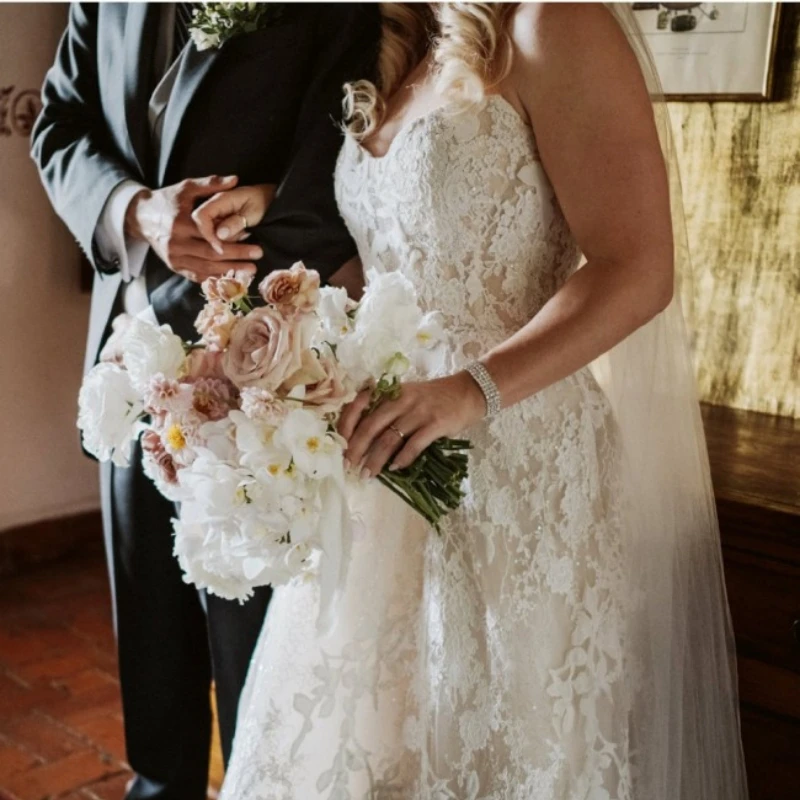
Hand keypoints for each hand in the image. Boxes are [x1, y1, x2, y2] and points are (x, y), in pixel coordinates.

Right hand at [125, 175, 262, 282]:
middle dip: (237, 257)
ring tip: (251, 270)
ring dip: (230, 271)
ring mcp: (174, 258)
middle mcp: (175, 243)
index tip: (252, 238)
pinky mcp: (174, 267)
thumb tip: (235, 180)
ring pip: (206, 269)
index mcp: (180, 223)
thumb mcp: (186, 187)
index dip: (232, 239)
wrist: (140, 217)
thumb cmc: (167, 200)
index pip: (210, 234)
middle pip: (211, 254)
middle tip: (257, 257)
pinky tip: (232, 279)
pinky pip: (197, 277)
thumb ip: (211, 184)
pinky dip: (215, 278)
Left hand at [338, 372, 485, 478]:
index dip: (347, 425)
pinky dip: (402, 458)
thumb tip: (362, 436)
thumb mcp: (406, 394)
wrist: (467, 391)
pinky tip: (394, 469)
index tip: (340, 444)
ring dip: (376, 459)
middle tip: (348, 465)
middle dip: (356, 448)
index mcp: (391, 391)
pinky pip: (414, 444)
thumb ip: (386, 407)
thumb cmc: (433, 397)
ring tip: (367, 474)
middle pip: (371, 425)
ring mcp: (419, 412)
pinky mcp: (436, 424)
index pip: (359, 404)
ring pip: (389, 438)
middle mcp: (401, 399)